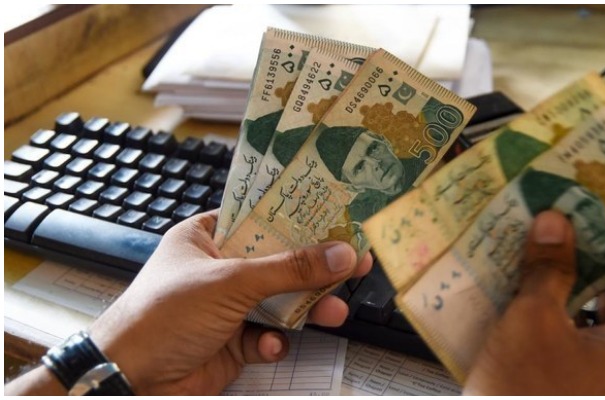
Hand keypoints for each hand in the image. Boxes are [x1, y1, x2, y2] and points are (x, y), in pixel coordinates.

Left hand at [88, 210, 371, 394]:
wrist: (131, 379)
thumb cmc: (161, 315)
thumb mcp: (231, 281)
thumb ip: (289, 268)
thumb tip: (339, 254)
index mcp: (208, 237)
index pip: (262, 218)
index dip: (299, 219)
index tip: (336, 218)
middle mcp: (218, 269)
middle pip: (279, 262)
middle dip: (315, 269)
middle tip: (354, 264)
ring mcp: (226, 307)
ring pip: (279, 302)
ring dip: (306, 308)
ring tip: (334, 312)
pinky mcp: (232, 341)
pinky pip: (267, 336)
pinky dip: (273, 342)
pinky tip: (270, 345)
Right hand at [463, 211, 604, 394]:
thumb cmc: (524, 392)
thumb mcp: (532, 322)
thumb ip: (548, 268)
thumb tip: (555, 221)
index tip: (601, 193)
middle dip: (591, 244)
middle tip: (561, 205)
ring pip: (596, 302)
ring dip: (569, 270)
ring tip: (539, 232)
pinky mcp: (580, 372)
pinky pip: (576, 323)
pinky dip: (555, 297)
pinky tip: (526, 272)